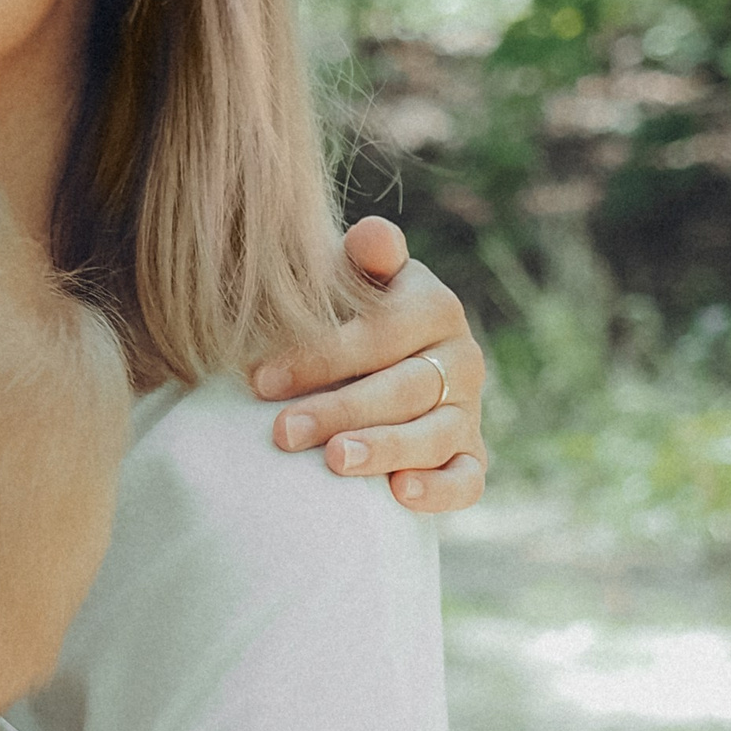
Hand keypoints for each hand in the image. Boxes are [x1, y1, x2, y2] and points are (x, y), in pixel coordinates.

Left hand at [251, 216, 486, 512]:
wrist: (377, 362)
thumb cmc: (349, 316)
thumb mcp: (353, 280)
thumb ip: (363, 258)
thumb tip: (371, 235)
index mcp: (435, 307)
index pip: (382, 332)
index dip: (322, 356)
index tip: (260, 380)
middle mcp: (461, 359)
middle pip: (404, 388)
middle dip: (340, 410)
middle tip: (283, 432)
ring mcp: (467, 412)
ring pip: (434, 434)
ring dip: (384, 448)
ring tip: (334, 462)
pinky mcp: (470, 457)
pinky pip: (467, 479)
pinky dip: (440, 490)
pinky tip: (400, 494)